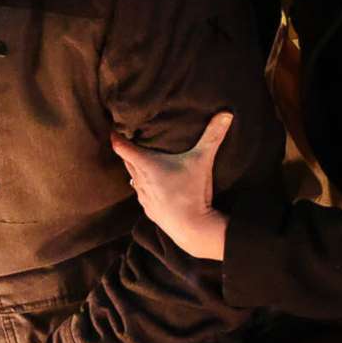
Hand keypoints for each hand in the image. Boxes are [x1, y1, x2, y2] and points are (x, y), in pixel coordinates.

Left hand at [111, 110, 231, 261]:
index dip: (116, 135)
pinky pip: (140, 192)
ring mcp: (142, 196)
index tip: (115, 126)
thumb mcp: (202, 161)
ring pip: (132, 177)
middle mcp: (139, 179)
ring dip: (134, 168)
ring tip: (139, 158)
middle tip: (128, 136)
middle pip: (126, 160)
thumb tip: (226, 113)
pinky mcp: (148, 209)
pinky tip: (150, 184)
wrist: (191, 229)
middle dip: (126, 149)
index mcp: (146, 164)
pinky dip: (142, 185)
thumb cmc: (192, 192)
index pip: (121, 146)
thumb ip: (213, 136)